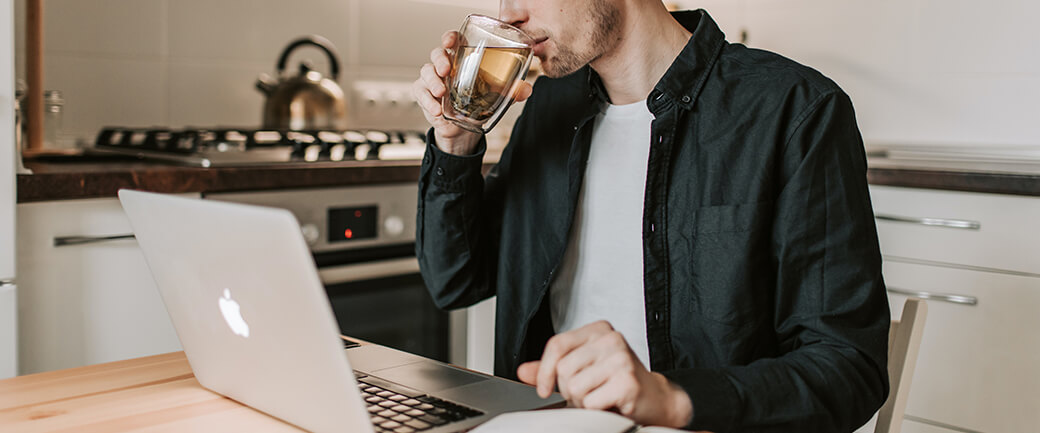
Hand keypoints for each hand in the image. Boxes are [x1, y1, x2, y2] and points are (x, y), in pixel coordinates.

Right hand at [413, 30, 532, 155]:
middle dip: (440, 59)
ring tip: (441, 93)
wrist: (463, 129)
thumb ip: (512, 92)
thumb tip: (526, 89)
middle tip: (446, 70)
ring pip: (426, 71)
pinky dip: (428, 101)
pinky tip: (437, 110)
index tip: (451, 41)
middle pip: (437, 53)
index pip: (453, 41)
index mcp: (462, 60)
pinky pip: (421, 93)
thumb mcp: (497, 97)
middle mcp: (445, 66)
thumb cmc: (478, 104)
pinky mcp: (424, 95)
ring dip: (432, 81)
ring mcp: (433, 80)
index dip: (450, 38)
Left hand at [516, 321, 693, 427]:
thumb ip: (553, 368)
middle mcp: (611, 338)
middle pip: (563, 369)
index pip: (557, 345)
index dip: (544, 371)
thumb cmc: (618, 383)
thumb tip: (523, 371)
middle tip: (590, 392)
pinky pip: (590, 402)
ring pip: (575, 387)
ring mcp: (620, 358)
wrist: (656, 400)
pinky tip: (610, 404)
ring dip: (583, 401)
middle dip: (570, 390)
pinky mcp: (627, 381)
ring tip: (601, 397)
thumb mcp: (584, 369)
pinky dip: (596, 410)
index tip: (544, 389)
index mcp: (599, 330)